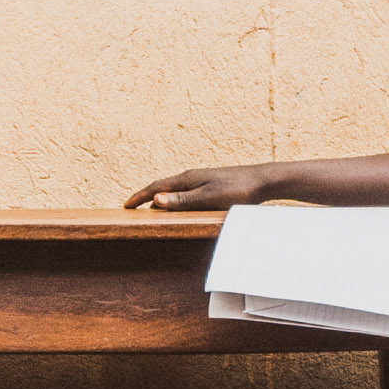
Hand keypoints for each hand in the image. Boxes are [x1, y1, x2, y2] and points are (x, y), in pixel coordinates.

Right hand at [123, 162, 276, 210]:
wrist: (263, 181)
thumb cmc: (238, 190)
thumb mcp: (208, 198)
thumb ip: (182, 200)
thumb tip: (156, 200)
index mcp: (188, 180)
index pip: (156, 188)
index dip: (139, 197)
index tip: (126, 206)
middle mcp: (192, 178)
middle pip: (163, 188)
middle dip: (146, 198)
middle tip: (132, 208)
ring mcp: (202, 181)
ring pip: (175, 191)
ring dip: (161, 200)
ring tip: (151, 211)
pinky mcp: (212, 186)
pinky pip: (186, 194)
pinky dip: (175, 201)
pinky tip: (181, 208)